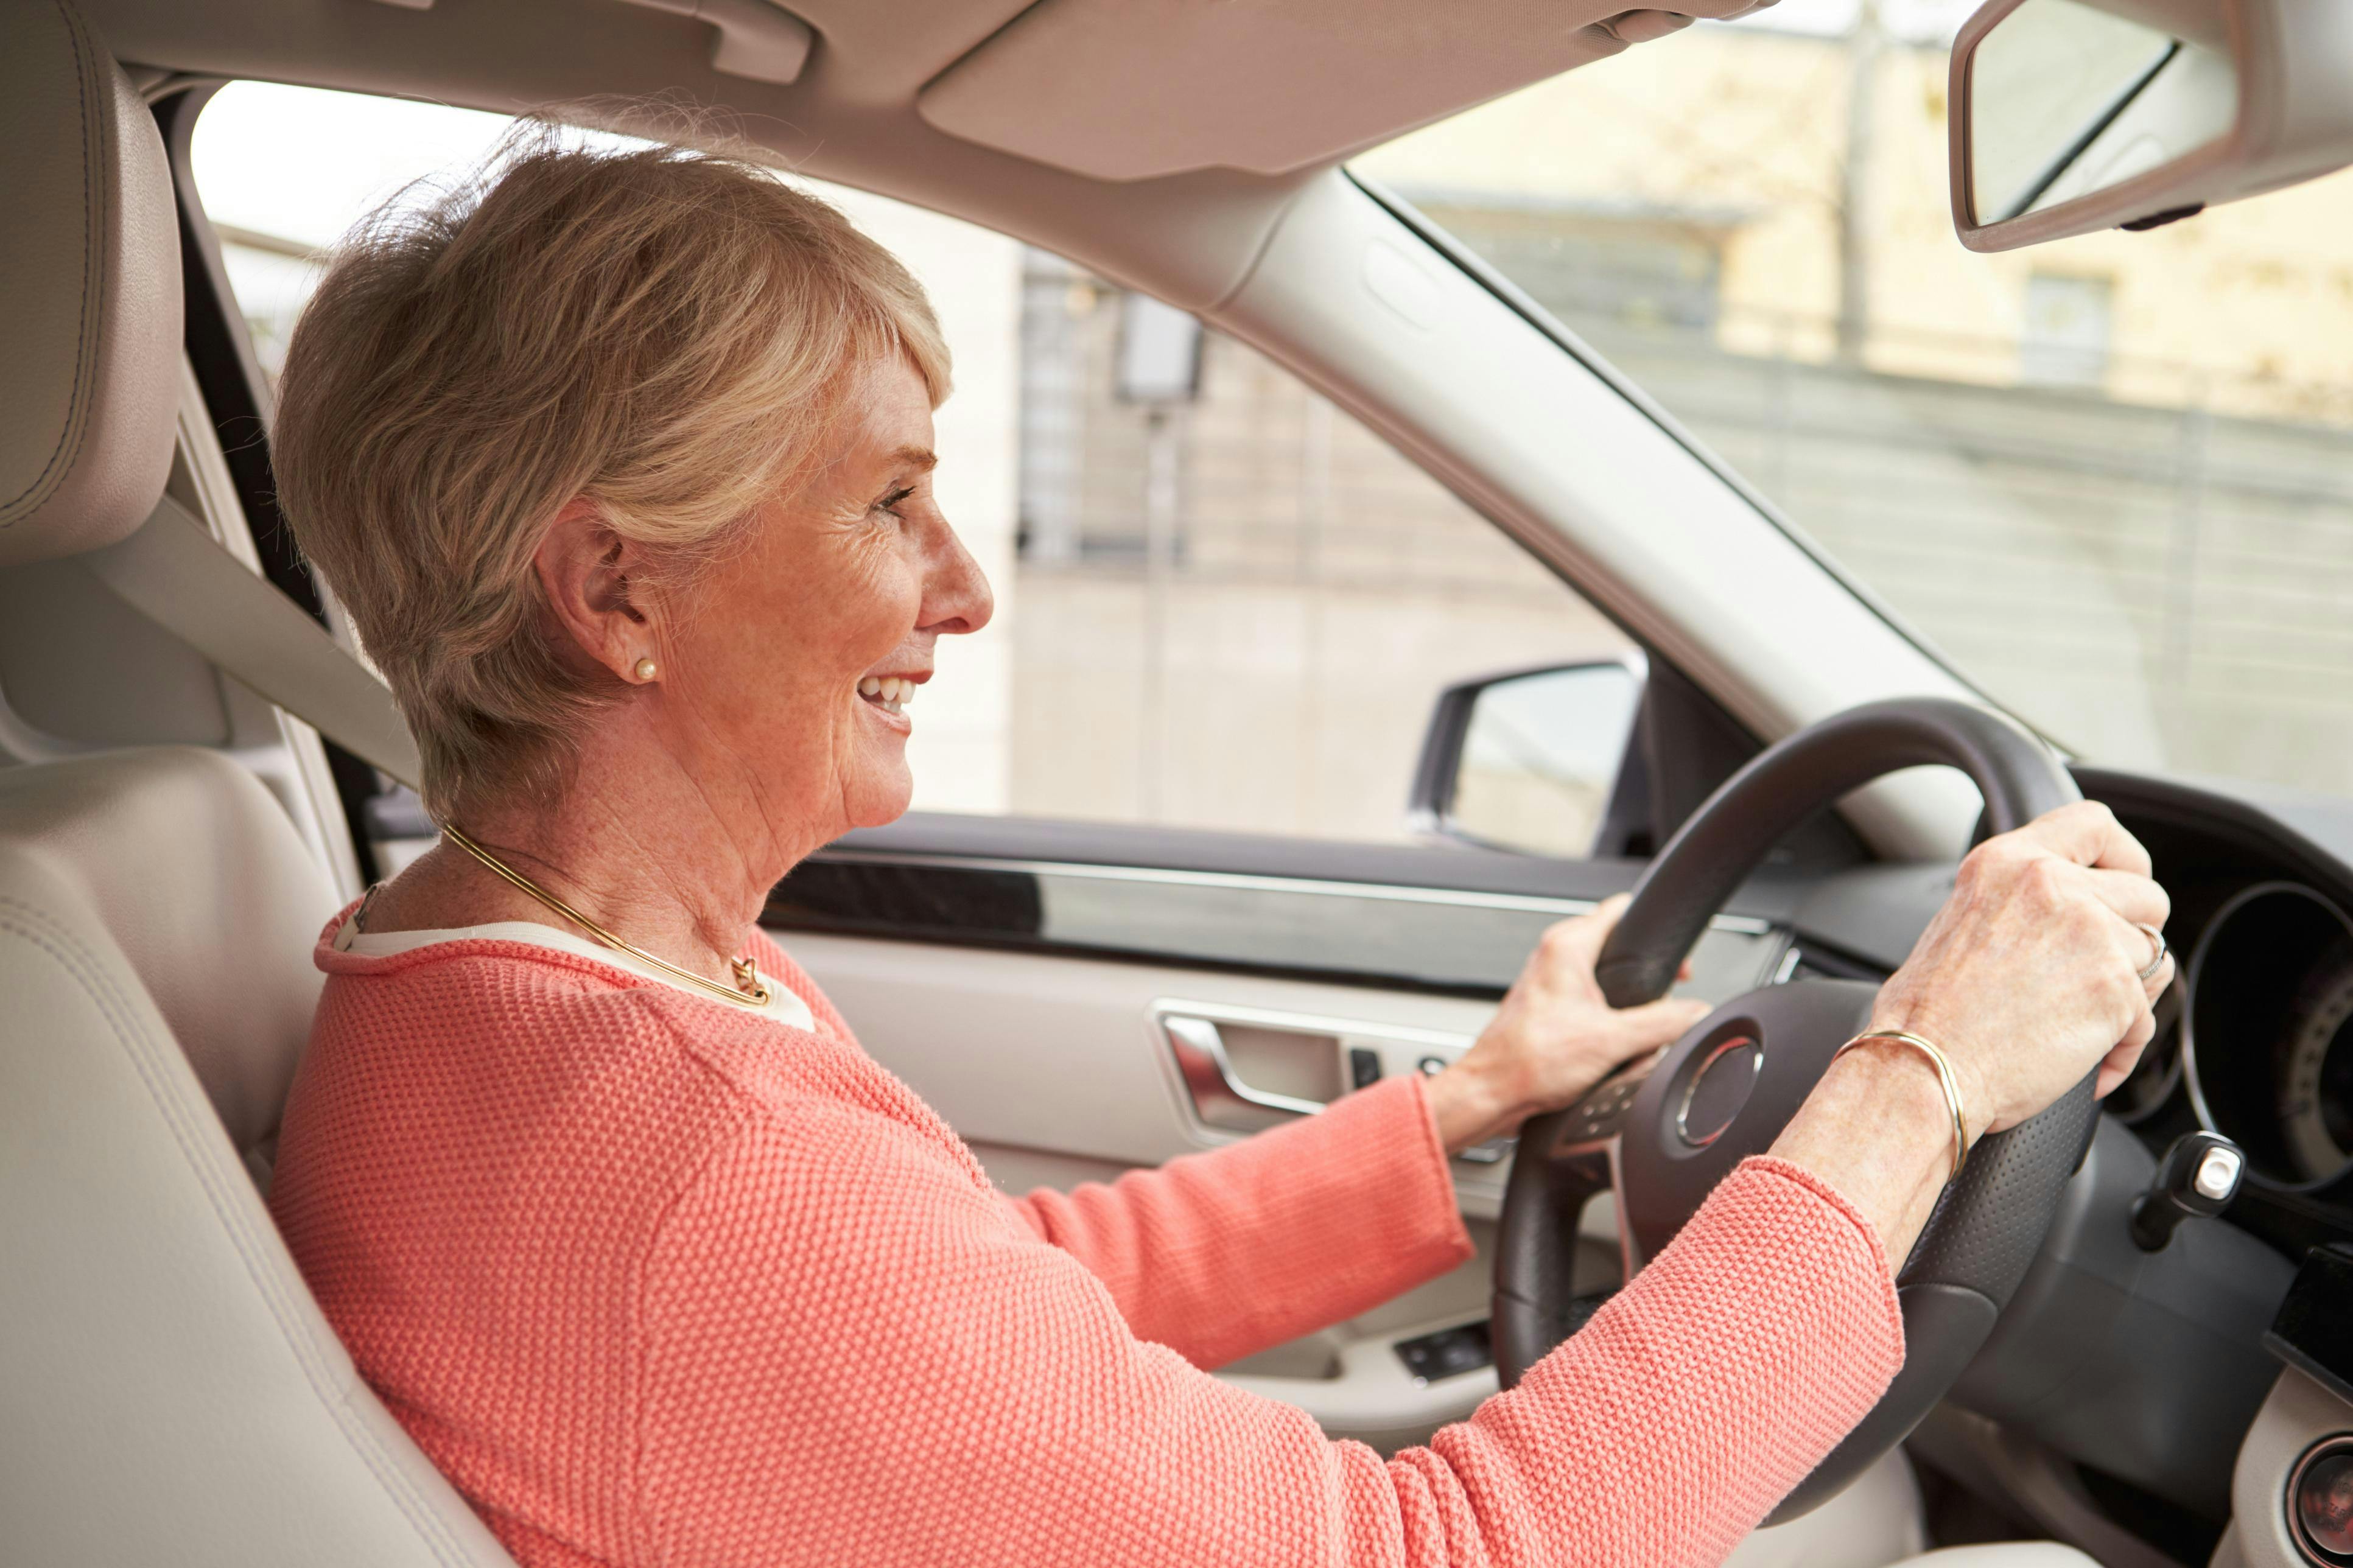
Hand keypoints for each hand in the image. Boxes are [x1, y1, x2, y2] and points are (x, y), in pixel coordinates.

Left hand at [1426, 894, 1712, 1153]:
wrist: (1492, 1093)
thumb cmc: (1529, 1062)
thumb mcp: (1613, 1041)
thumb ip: (1662, 1023)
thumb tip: (1695, 1012)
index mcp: (1567, 946)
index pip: (1620, 909)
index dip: (1655, 927)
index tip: (1676, 955)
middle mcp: (1553, 955)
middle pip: (1616, 944)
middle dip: (1643, 971)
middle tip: (1663, 994)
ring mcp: (1547, 980)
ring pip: (1602, 975)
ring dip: (1624, 999)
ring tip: (1634, 1024)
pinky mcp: (1546, 1005)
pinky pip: (1589, 999)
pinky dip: (1606, 1015)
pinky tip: (1612, 1041)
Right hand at [1868, 798, 2172, 1136]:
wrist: (1924, 1067)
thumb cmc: (1928, 1015)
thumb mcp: (1961, 921)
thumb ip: (2019, 903)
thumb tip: (2066, 917)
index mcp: (2007, 862)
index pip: (2094, 824)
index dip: (2123, 856)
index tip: (2123, 883)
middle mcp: (2051, 884)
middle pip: (2145, 894)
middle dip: (2132, 937)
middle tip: (2096, 975)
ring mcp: (2088, 931)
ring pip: (2153, 955)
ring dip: (2129, 993)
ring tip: (2083, 1024)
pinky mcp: (2113, 986)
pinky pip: (2147, 1015)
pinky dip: (2122, 1046)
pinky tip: (2082, 1062)